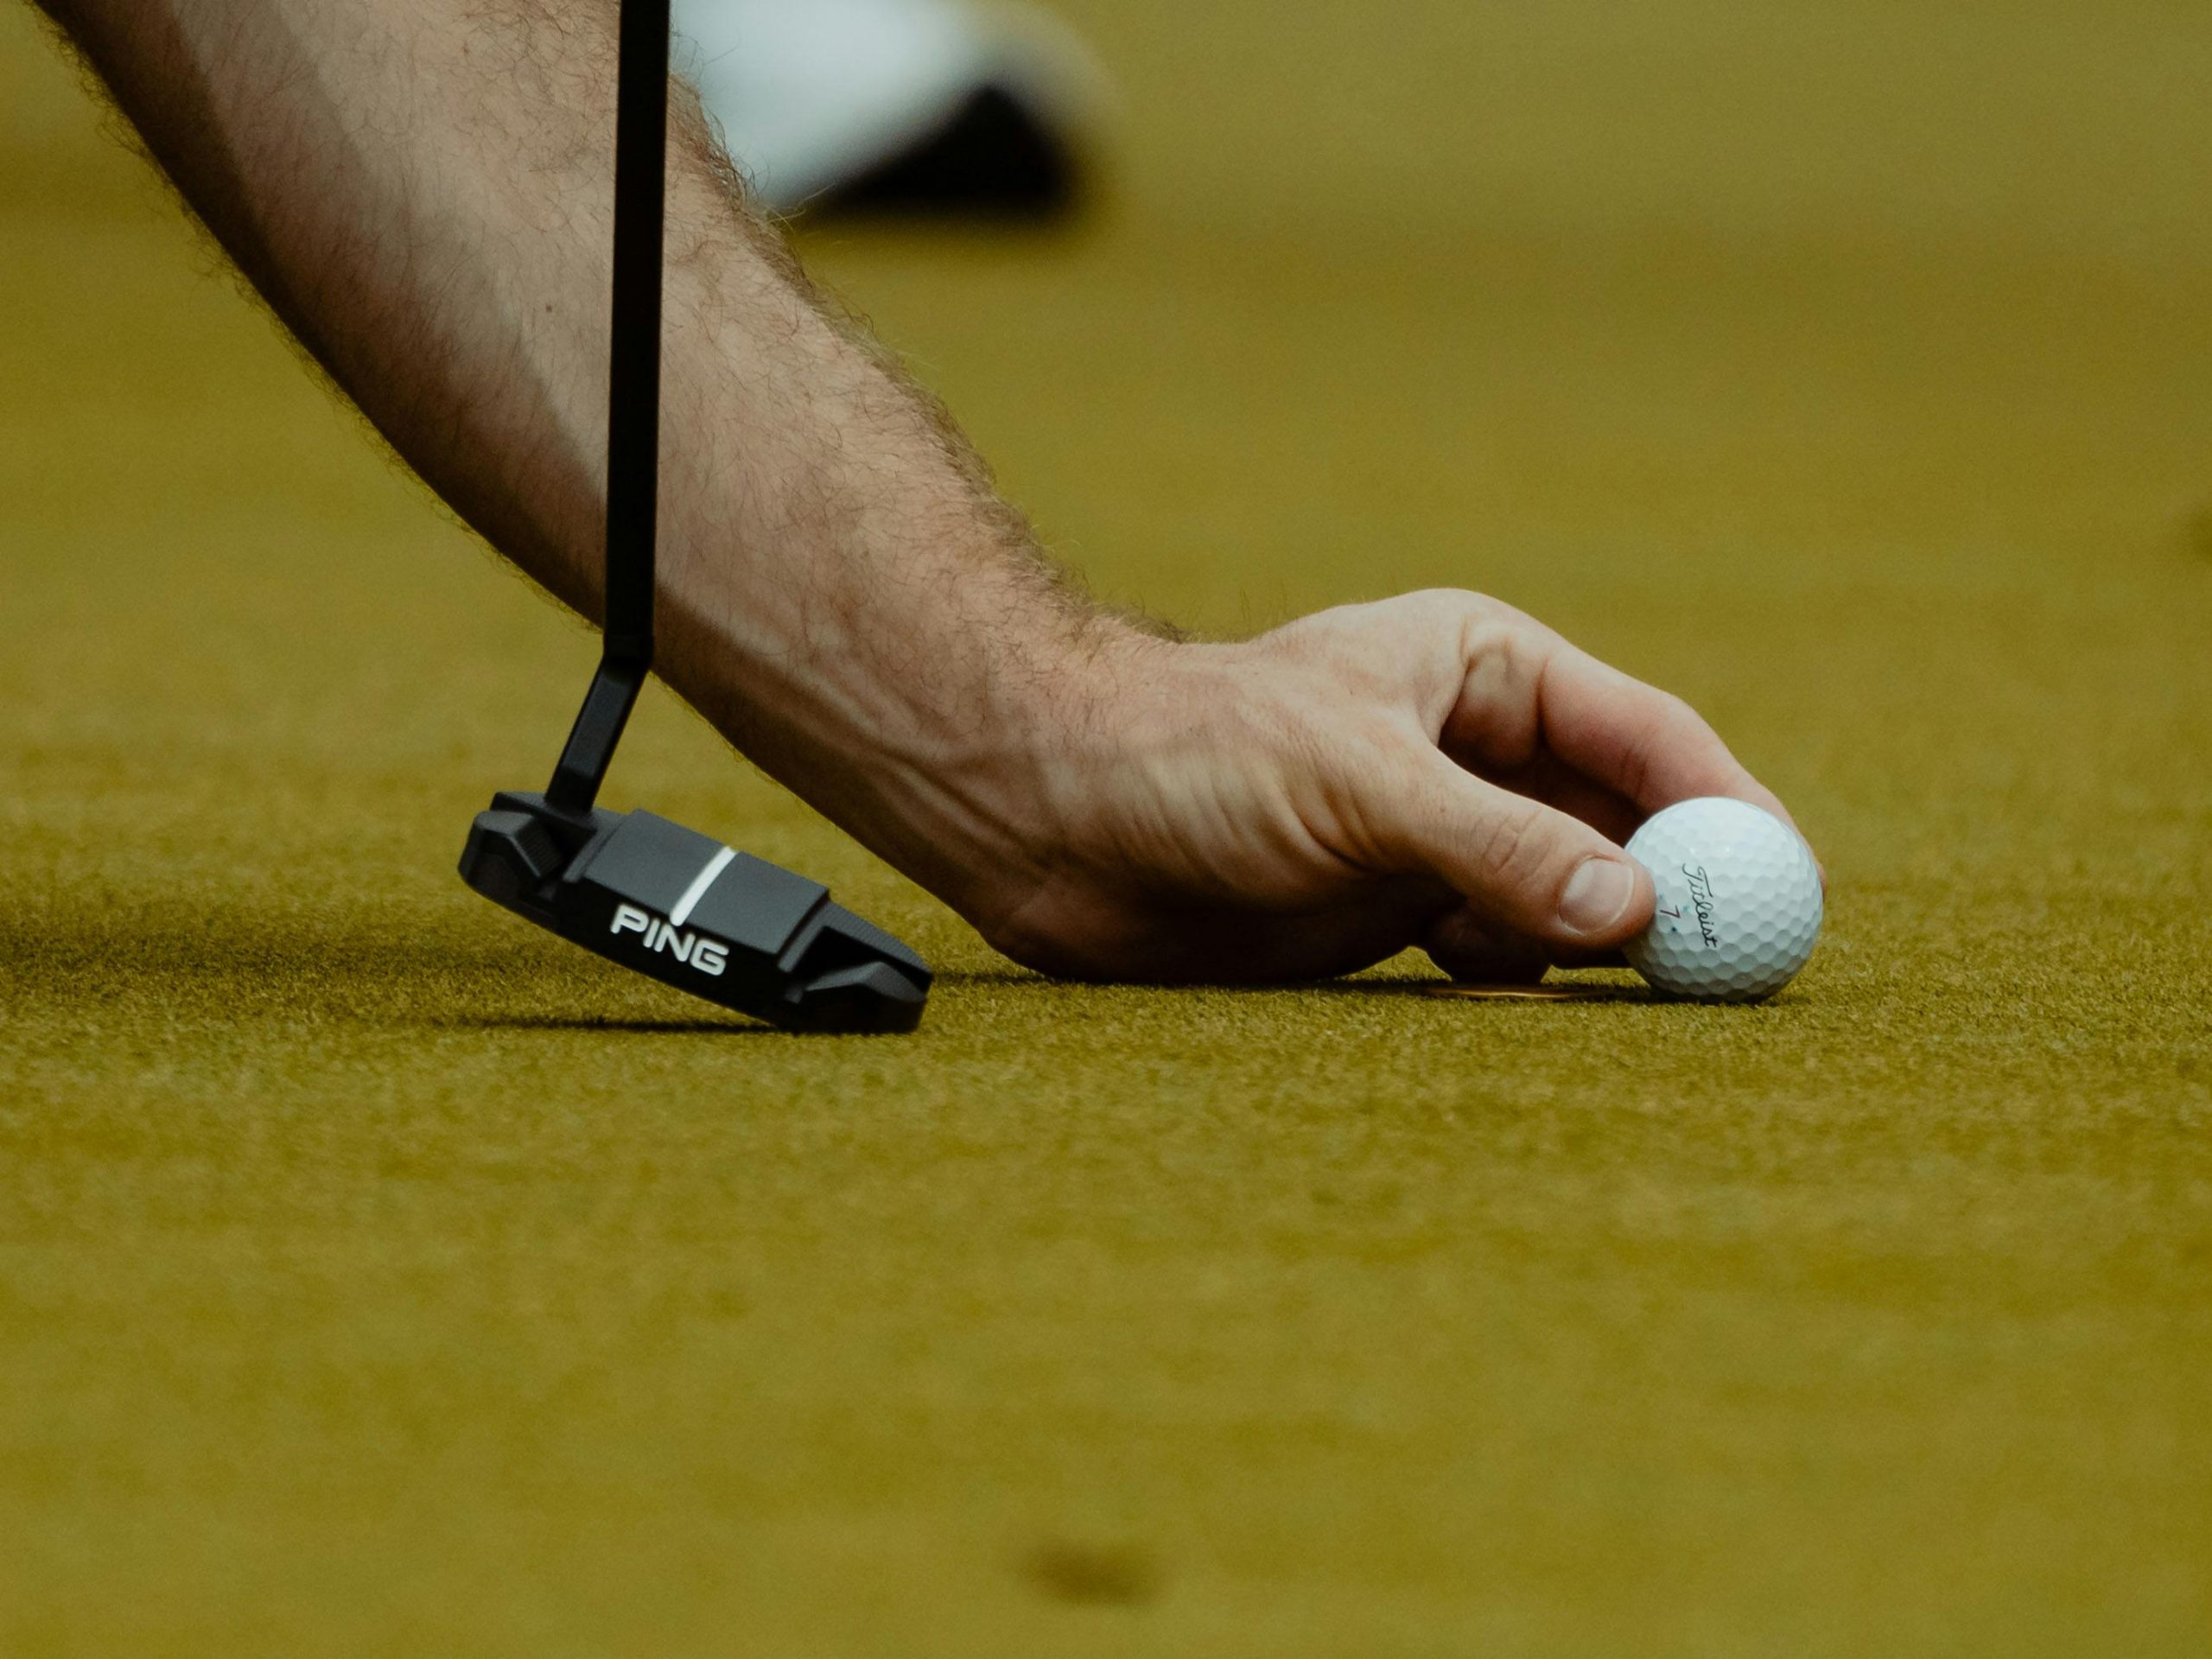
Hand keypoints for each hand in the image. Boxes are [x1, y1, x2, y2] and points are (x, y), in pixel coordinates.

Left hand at [983, 589, 1803, 982]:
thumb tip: (1639, 912)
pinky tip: (1513, 1007)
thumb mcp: (1360, 785)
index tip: (1788, 888)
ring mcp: (1436, 841)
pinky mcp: (1387, 920)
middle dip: (1679, 895)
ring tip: (1631, 998)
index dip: (1728, 809)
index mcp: (1486, 671)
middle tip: (1743, 975)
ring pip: (1562, 904)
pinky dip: (1520, 989)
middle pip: (1622, 828)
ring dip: (1595, 951)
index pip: (1646, 738)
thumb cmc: (1194, 752)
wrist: (1051, 814)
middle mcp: (1475, 754)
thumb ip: (1497, 849)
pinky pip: (1492, 963)